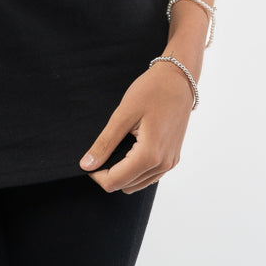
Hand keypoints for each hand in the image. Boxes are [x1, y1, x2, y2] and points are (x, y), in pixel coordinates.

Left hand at [79, 61, 194, 192]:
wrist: (178, 79)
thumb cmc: (152, 91)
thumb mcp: (123, 115)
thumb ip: (104, 143)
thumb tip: (87, 165)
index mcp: (149, 155)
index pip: (115, 182)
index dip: (97, 174)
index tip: (90, 158)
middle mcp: (163, 164)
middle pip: (126, 185)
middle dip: (109, 173)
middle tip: (103, 150)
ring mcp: (170, 163)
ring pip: (138, 183)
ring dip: (123, 172)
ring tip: (118, 146)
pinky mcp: (173, 158)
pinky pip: (150, 175)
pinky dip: (136, 169)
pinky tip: (131, 148)